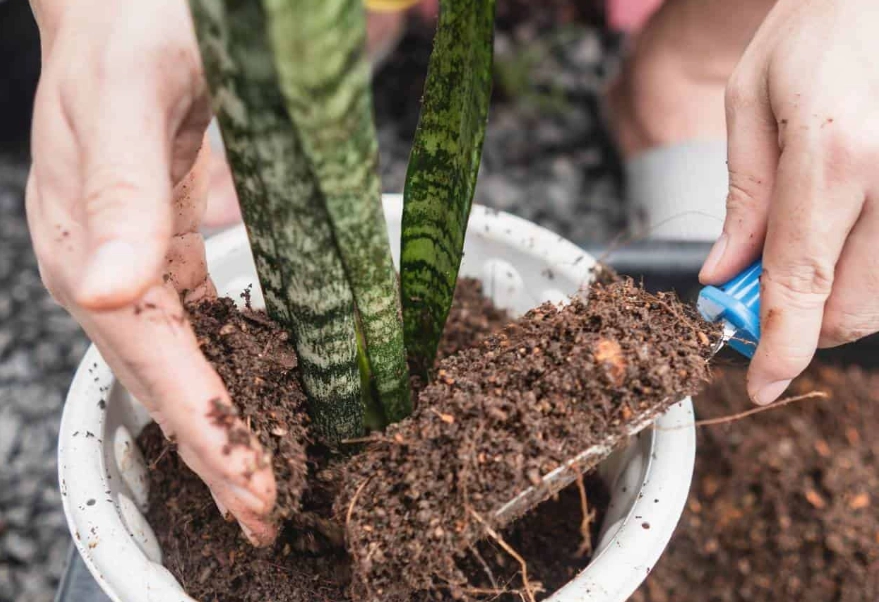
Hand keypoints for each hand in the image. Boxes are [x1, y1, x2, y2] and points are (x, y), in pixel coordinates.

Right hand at [27, 0, 275, 543]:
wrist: (132, 4)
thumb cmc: (125, 37)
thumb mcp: (123, 101)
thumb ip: (122, 193)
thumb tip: (107, 291)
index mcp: (87, 247)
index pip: (152, 360)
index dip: (204, 425)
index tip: (253, 483)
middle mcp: (107, 267)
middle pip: (165, 379)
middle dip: (217, 449)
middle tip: (268, 513)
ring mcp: (137, 261)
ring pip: (184, 361)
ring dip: (225, 423)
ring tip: (268, 481)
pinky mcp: (168, 247)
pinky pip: (199, 326)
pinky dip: (230, 370)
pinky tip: (261, 399)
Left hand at [699, 0, 878, 404]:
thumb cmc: (818, 28)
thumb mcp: (752, 102)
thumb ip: (743, 197)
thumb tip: (725, 276)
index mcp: (834, 156)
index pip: (802, 282)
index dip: (780, 349)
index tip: (762, 385)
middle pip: (853, 306)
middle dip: (803, 324)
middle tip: (761, 302)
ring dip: (839, 301)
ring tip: (801, 257)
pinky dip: (871, 270)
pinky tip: (845, 237)